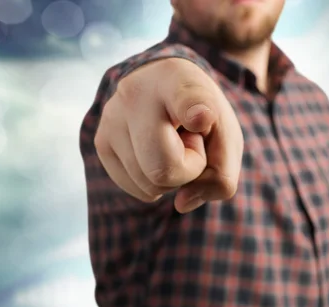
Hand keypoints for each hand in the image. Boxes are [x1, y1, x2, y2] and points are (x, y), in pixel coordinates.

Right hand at [94, 58, 243, 212]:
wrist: (165, 90)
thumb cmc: (203, 115)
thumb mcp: (227, 137)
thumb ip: (221, 174)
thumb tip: (181, 203)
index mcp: (179, 81)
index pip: (186, 100)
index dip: (194, 111)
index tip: (201, 116)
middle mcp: (137, 94)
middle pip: (164, 168)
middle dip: (189, 171)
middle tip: (191, 143)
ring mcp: (112, 118)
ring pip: (149, 184)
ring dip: (171, 175)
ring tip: (171, 143)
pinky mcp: (100, 141)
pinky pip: (136, 189)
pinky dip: (153, 181)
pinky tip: (155, 152)